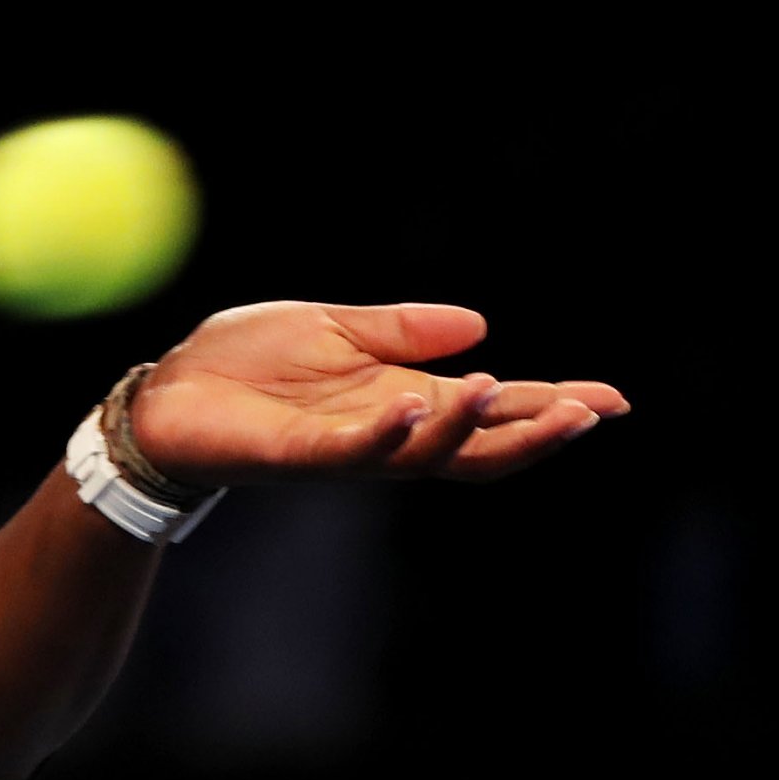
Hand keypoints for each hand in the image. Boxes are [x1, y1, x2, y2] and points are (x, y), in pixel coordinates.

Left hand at [130, 302, 627, 485]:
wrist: (166, 393)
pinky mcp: (298, 455)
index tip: (612, 400)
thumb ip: (402, 330)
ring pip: (426, 454)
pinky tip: (413, 403)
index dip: (549, 405)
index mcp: (400, 398)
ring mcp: (345, 449)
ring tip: (506, 392)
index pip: (490, 409)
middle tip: (590, 414)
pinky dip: (387, 430)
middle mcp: (385, 432)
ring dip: (469, 426)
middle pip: (479, 448)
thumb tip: (483, 325)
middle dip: (536, 434)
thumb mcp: (333, 328)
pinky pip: (353, 450)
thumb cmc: (244, 363)